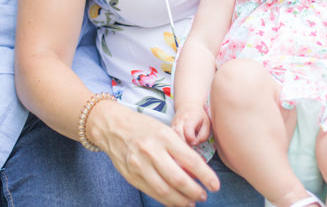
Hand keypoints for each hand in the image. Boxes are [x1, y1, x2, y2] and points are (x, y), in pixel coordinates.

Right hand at [92, 102, 219, 206]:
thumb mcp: (164, 130)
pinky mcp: (131, 176)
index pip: (190, 159)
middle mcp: (151, 150)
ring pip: (165, 190)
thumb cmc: (142, 127)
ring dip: (181, 200)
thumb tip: (196, 172)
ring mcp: (139, 165)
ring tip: (191, 203)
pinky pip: (152, 192)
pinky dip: (166, 200)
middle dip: (195, 191)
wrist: (112, 127)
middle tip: (203, 196)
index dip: (205, 175)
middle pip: (178, 178)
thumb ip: (179, 150)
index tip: (215, 185)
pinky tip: (175, 202)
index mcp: (164, 136)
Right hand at [170, 103, 210, 146]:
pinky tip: (180, 144)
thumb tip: (194, 143)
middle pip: (178, 135)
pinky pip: (170, 136)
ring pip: (172, 136)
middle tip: (189, 148)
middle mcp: (180, 121)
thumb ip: (203, 135)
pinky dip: (174, 142)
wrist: (188, 105)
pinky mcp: (170, 127)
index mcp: (190, 119)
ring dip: (178, 144)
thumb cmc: (199, 116)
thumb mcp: (206, 124)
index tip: (195, 141)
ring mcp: (173, 124)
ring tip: (184, 147)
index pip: (188, 132)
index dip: (192, 140)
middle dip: (184, 144)